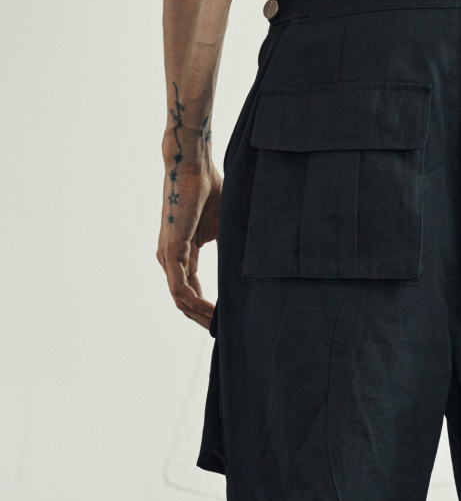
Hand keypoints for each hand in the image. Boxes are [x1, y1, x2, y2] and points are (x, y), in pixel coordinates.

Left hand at [157, 144, 222, 321]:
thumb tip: (251, 265)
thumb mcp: (224, 227)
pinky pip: (180, 287)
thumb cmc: (210, 190)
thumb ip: (230, 247)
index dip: (206, 307)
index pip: (191, 289)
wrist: (194, 167)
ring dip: (199, 315)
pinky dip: (195, 302)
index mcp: (183, 253)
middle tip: (223, 332)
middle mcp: (171, 258)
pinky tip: (211, 312)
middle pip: (183, 300)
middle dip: (202, 318)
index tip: (224, 319)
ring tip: (220, 327)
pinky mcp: (170, 252)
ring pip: (180, 299)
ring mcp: (168, 256)